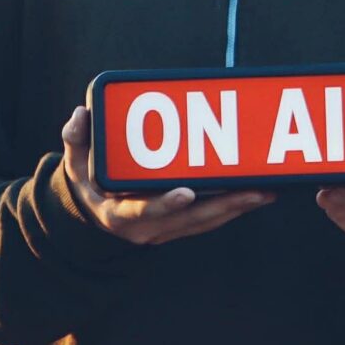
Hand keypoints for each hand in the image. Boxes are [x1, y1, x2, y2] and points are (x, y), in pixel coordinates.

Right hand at [59, 105, 273, 244]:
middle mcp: (149, 228)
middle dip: (227, 205)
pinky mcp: (183, 225)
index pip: (144, 211)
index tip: (186, 192)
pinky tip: (258, 192)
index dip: (166, 203)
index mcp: (120, 214)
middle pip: (192, 219)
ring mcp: (169, 230)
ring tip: (268, 189)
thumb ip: (77, 140)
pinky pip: (213, 218)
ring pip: (209, 221)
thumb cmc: (90, 185)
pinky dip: (235, 206)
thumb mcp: (76, 165)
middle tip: (256, 189)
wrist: (97, 217)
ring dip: (240, 206)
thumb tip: (82, 115)